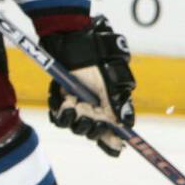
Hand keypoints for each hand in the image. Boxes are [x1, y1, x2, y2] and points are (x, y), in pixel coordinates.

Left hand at [42, 16, 136, 155]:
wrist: (70, 36)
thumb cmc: (96, 52)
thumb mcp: (112, 76)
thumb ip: (119, 100)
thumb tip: (126, 124)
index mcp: (111, 104)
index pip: (114, 131)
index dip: (114, 142)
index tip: (116, 148)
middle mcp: (95, 108)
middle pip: (94, 132)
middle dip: (92, 130)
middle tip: (90, 119)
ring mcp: (77, 105)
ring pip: (75, 127)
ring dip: (74, 122)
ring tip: (72, 107)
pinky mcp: (60, 100)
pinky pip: (58, 117)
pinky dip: (59, 113)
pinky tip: (62, 101)